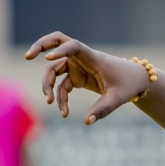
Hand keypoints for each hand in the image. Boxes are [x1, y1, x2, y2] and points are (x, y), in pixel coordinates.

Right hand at [24, 32, 150, 124]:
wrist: (137, 81)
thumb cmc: (129, 85)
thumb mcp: (118, 98)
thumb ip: (103, 109)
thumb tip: (87, 121)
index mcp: (93, 57)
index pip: (73, 46)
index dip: (60, 49)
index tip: (47, 57)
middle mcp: (82, 58)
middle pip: (57, 44)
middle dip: (40, 47)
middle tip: (27, 56)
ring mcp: (78, 66)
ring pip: (54, 69)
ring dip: (48, 84)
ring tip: (49, 102)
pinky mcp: (77, 77)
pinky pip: (62, 85)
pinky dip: (59, 97)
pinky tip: (63, 112)